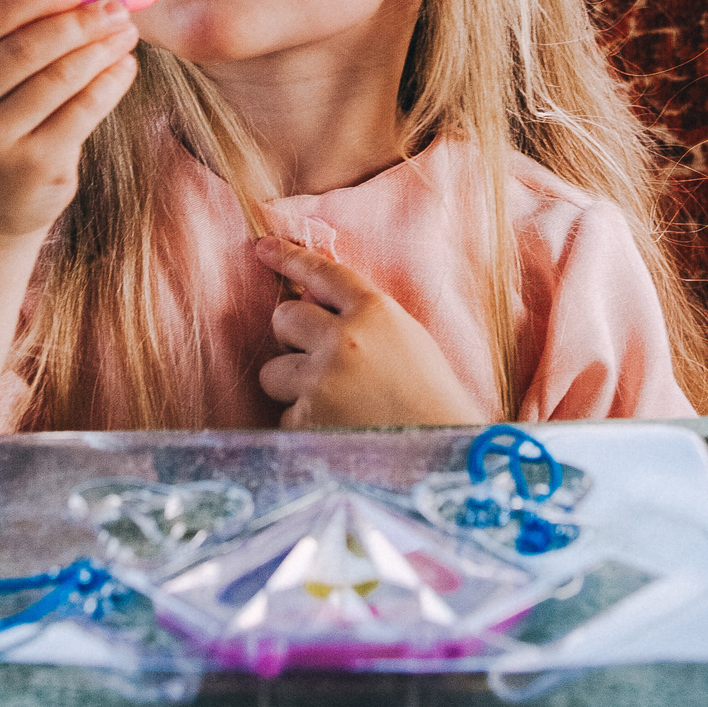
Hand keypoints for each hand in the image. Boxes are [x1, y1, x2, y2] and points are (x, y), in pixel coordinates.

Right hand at [0, 0, 156, 248]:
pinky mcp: (32, 169)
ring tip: (127, 32)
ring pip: (60, 77)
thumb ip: (16, 38)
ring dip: (101, 47)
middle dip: (80, 19)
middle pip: (28, 46)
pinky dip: (110, 82)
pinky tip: (125, 66)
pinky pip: (82, 111)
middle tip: (118, 5)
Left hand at [252, 237, 493, 427]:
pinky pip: (285, 416)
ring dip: (294, 387)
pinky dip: (305, 426)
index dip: (290, 258)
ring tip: (336, 407)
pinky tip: (339, 434)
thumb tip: (310, 301)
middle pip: (283, 318)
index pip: (323, 273)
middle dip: (293, 338)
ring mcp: (322, 381)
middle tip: (320, 362)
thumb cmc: (431, 401)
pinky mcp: (306, 422)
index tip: (263, 248)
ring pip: (274, 370)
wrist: (445, 459)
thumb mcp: (407, 341)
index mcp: (376, 313)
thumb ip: (362, 319)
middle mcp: (344, 340)